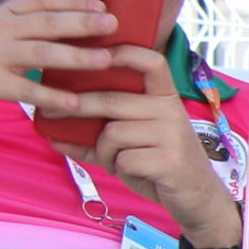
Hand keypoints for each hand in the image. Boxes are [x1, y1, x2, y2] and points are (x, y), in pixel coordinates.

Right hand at [0, 0, 124, 127]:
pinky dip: (51, 95)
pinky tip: (74, 102)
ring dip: (76, 56)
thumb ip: (29, 30)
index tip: (101, 5)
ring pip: (40, 53)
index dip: (73, 0)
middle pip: (46, 23)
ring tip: (105, 60)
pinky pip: (24, 88)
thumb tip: (76, 26)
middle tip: (113, 25)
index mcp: (3, 14)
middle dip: (82, 23)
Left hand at [67, 48, 240, 242]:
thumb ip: (101, 131)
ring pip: (113, 133)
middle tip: (50, 112)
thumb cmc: (161, 163)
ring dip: (103, 151)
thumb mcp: (138, 140)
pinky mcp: (169, 160)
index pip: (151, 63)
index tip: (96, 51)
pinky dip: (117, 167)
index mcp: (167, 99)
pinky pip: (123, 158)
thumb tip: (51, 132)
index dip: (125, 52)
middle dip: (75, 106)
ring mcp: (173, 135)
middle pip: (113, 100)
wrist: (197, 197)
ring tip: (112, 160)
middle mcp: (172, 111)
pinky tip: (128, 171)